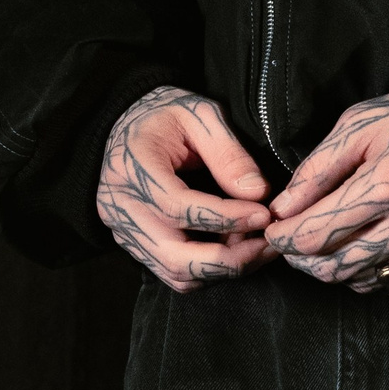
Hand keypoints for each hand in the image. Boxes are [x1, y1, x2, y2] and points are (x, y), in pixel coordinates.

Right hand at [96, 87, 270, 293]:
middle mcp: (120, 206)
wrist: (128, 124)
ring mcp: (123, 231)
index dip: (226, 217)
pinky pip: (173, 274)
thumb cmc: (167, 115)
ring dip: (223, 268)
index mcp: (133, 166)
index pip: (178, 207)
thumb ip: (228, 153)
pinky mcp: (133, 245)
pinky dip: (208, 271)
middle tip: (268, 243)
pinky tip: (234, 249)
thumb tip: (258, 194)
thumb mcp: (201, 115)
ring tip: (256, 245)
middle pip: (175, 255)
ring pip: (176, 272)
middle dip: (229, 258)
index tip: (264, 215)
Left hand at [265, 91, 388, 293]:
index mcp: (387, 184)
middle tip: (292, 240)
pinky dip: (367, 273)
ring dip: (332, 267)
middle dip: (301, 259)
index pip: (315, 234)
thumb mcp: (361, 124)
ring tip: (326, 242)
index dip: (283, 238)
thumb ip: (318, 167)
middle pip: (333, 267)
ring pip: (359, 281)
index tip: (272, 229)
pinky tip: (364, 247)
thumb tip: (282, 209)